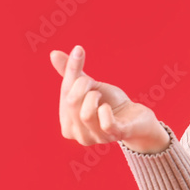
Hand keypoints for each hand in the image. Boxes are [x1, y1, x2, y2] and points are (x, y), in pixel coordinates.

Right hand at [50, 45, 169, 152]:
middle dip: (83, 85)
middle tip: (93, 83)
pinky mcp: (116, 135)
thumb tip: (53, 53)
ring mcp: (98, 138)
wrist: (136, 116)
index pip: (65, 95)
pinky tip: (108, 107)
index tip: (80, 51)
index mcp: (68, 126)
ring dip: (93, 97)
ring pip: (85, 114)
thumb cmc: (109, 102)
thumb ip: (71, 72)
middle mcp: (80, 136)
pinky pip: (106, 124)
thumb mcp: (89, 85)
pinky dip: (106, 110)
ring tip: (99, 95)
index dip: (72, 73)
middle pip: (72, 103)